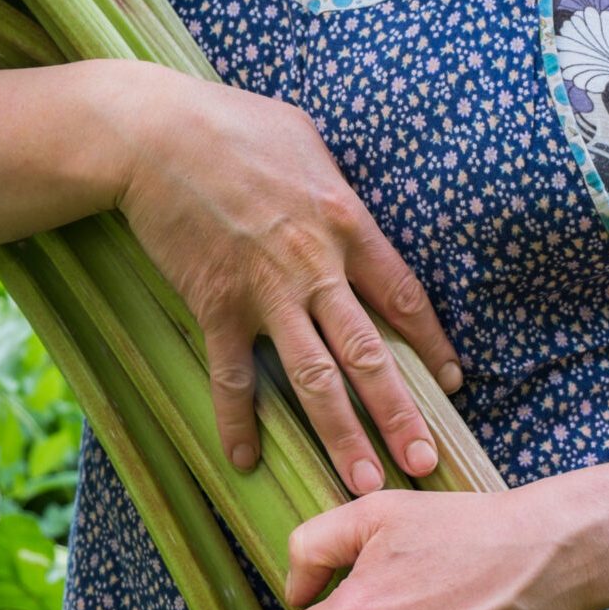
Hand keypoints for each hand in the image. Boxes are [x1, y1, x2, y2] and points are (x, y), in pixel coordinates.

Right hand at [115, 70, 462, 493]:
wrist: (156, 135)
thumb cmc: (233, 125)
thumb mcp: (306, 138)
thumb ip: (337, 184)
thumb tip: (352, 206)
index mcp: (347, 221)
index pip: (403, 295)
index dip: (431, 343)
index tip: (452, 384)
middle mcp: (315, 265)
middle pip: (368, 353)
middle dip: (399, 414)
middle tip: (424, 463)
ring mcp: (264, 292)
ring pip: (314, 377)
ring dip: (340, 435)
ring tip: (362, 484)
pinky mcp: (216, 306)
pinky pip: (232, 376)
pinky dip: (238, 421)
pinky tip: (247, 460)